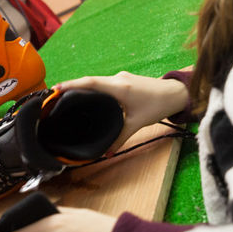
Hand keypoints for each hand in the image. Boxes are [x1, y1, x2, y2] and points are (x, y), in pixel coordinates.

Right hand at [55, 71, 187, 147]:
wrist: (177, 93)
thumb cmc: (158, 105)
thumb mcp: (137, 124)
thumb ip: (120, 138)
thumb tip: (107, 153)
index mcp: (119, 88)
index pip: (90, 83)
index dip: (71, 85)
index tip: (56, 89)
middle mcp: (118, 79)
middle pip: (90, 81)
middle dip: (72, 87)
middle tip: (55, 96)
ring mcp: (121, 78)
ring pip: (97, 82)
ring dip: (83, 87)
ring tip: (67, 97)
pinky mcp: (124, 80)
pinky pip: (104, 83)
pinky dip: (94, 89)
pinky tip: (88, 97)